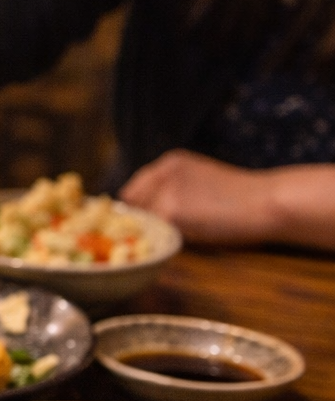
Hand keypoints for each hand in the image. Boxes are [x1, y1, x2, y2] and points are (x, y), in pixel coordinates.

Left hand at [119, 150, 276, 245]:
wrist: (266, 202)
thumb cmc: (242, 197)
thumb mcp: (201, 180)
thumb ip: (173, 189)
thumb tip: (145, 213)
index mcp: (170, 162)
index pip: (134, 189)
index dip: (141, 208)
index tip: (150, 222)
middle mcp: (162, 172)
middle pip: (133, 204)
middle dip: (144, 219)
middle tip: (167, 231)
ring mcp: (163, 190)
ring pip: (144, 220)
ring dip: (157, 229)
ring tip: (188, 230)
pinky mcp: (170, 211)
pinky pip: (158, 233)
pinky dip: (169, 238)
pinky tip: (193, 235)